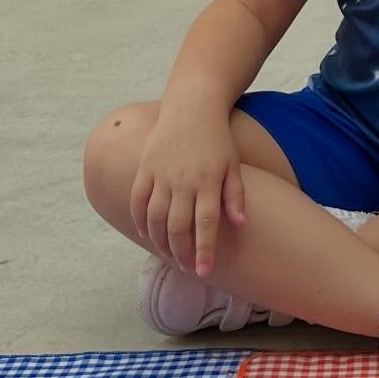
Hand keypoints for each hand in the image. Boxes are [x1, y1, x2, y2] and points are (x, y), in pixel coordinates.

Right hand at [131, 108, 246, 278]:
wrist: (192, 106)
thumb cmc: (216, 138)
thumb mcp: (233, 164)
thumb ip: (236, 195)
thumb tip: (241, 224)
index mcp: (208, 181)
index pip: (206, 224)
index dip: (205, 250)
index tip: (204, 271)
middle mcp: (183, 180)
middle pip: (178, 226)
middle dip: (182, 252)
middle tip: (187, 268)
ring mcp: (161, 174)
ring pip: (155, 218)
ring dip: (160, 242)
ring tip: (169, 255)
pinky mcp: (145, 167)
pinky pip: (137, 201)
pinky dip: (139, 221)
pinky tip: (147, 235)